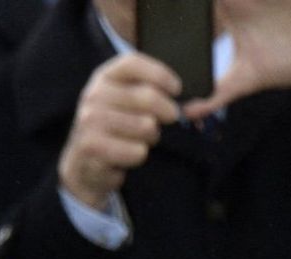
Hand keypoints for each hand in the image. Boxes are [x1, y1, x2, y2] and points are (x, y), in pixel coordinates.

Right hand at [58, 53, 180, 209]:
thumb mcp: (136, 107)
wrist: (85, 164)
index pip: (133, 63)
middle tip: (163, 123)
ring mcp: (90, 119)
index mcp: (106, 77)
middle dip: (167, 114)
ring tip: (139, 140)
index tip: (177, 90)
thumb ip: (169, 101)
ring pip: (146, 126)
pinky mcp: (91, 145)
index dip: (160, 74)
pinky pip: (137, 151)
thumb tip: (205, 105)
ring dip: (152, 138)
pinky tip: (127, 155)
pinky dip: (139, 156)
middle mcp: (94, 94)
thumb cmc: (119, 130)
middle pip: (149, 97)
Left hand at [183, 0, 290, 119]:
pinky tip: (263, 1)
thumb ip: (217, 92)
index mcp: (231, 10)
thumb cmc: (286, 65)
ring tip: (236, 4)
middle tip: (193, 2)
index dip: (180, 2)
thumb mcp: (246, 79)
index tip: (165, 6)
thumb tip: (187, 112)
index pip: (199, 1)